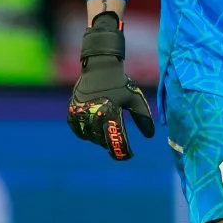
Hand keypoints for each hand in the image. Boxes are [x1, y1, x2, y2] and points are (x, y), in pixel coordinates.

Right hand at [67, 13, 154, 159]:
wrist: (100, 66)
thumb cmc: (120, 83)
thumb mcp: (135, 99)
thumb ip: (143, 118)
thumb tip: (150, 136)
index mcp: (111, 112)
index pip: (117, 139)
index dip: (123, 151)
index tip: (129, 156)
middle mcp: (94, 114)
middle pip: (103, 141)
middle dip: (112, 144)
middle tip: (118, 146)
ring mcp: (81, 113)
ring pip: (90, 137)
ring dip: (99, 139)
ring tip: (106, 136)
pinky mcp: (73, 111)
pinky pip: (77, 130)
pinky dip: (85, 134)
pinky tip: (93, 133)